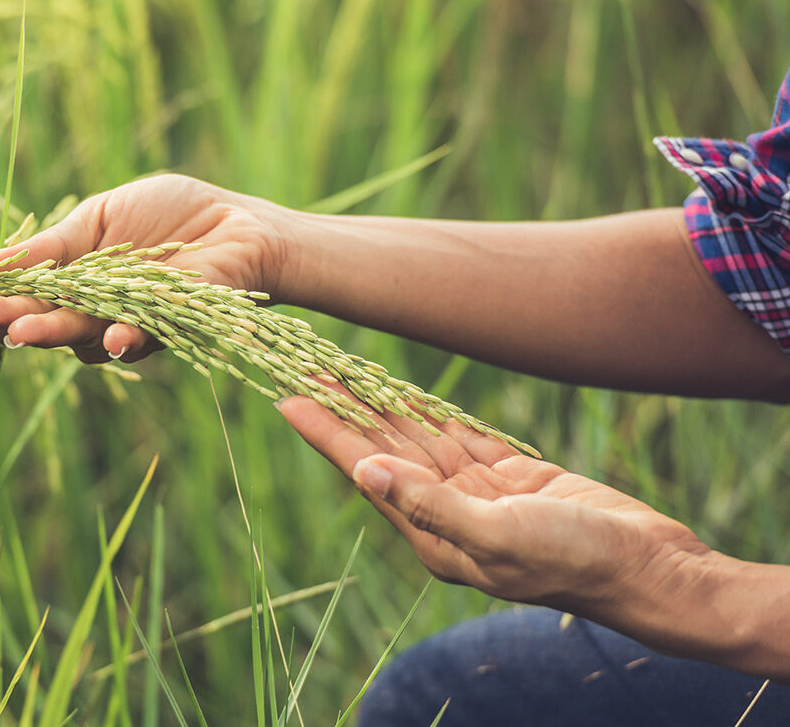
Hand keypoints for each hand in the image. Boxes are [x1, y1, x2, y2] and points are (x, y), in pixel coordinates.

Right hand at [0, 174, 293, 362]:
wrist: (237, 223)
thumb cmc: (170, 214)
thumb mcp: (99, 217)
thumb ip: (52, 247)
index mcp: (71, 281)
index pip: (20, 296)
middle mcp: (92, 312)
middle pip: (41, 321)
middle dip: (7, 321)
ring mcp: (126, 324)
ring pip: (81, 336)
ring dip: (51, 332)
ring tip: (21, 330)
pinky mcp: (168, 328)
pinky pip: (138, 338)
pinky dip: (122, 337)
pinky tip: (109, 337)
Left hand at [276, 394, 713, 615]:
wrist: (647, 567)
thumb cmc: (574, 560)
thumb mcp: (497, 534)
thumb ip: (429, 505)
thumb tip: (366, 473)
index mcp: (432, 535)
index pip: (365, 472)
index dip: (326, 433)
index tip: (288, 398)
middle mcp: (445, 514)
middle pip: (382, 451)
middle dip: (344, 411)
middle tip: (305, 367)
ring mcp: (478, 496)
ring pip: (418, 440)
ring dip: (381, 406)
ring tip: (342, 371)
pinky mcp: (511, 480)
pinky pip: (460, 438)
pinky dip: (431, 413)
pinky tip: (402, 392)